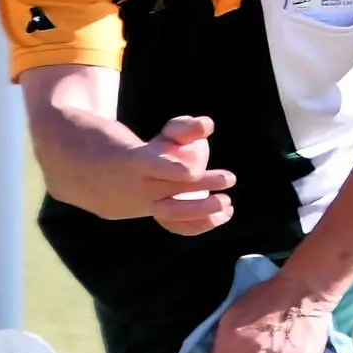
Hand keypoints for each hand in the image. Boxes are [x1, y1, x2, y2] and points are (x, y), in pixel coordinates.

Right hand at [136, 115, 235, 235]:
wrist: (122, 175)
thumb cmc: (157, 150)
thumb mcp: (167, 134)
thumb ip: (187, 128)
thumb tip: (208, 125)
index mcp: (139, 161)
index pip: (154, 167)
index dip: (171, 171)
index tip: (193, 173)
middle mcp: (143, 187)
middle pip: (169, 190)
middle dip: (201, 186)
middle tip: (230, 178)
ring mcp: (150, 206)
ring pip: (172, 214)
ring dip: (202, 211)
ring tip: (228, 203)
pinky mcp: (160, 217)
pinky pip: (178, 226)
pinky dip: (202, 224)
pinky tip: (224, 215)